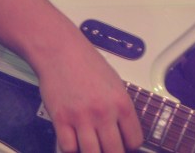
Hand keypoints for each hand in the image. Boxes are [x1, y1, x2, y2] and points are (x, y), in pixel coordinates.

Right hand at [35, 37, 143, 152]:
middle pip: (114, 152)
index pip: (134, 140)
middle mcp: (104, 112)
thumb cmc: (86, 63)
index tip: (123, 145)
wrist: (60, 51)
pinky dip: (71, 148)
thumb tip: (124, 130)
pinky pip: (68, 148)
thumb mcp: (115, 83)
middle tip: (106, 147)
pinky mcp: (61, 119)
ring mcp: (82, 117)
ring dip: (91, 152)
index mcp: (121, 103)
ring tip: (90, 145)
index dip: (129, 146)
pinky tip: (73, 140)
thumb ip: (120, 108)